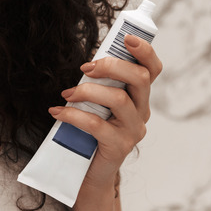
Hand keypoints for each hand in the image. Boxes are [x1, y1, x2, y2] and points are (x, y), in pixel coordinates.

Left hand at [49, 34, 162, 189]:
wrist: (88, 172)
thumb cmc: (89, 131)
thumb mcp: (96, 103)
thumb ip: (98, 84)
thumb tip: (86, 63)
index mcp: (139, 96)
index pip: (152, 69)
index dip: (145, 51)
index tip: (126, 38)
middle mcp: (142, 111)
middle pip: (140, 79)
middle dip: (112, 66)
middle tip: (85, 68)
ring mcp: (133, 130)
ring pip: (119, 99)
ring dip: (88, 91)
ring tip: (66, 94)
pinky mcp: (119, 147)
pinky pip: (97, 125)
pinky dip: (74, 115)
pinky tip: (57, 112)